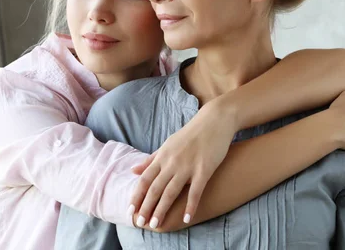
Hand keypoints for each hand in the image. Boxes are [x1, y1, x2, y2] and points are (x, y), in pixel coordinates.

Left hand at [128, 99, 235, 228]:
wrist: (214, 121)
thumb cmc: (191, 134)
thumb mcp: (168, 144)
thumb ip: (151, 159)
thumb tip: (133, 170)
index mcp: (162, 156)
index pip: (145, 179)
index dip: (136, 196)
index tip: (130, 211)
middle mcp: (172, 162)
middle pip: (155, 188)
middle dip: (146, 207)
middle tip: (140, 223)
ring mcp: (188, 166)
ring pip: (171, 191)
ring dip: (162, 209)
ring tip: (156, 224)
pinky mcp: (204, 169)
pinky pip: (195, 191)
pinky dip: (190, 206)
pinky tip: (186, 218)